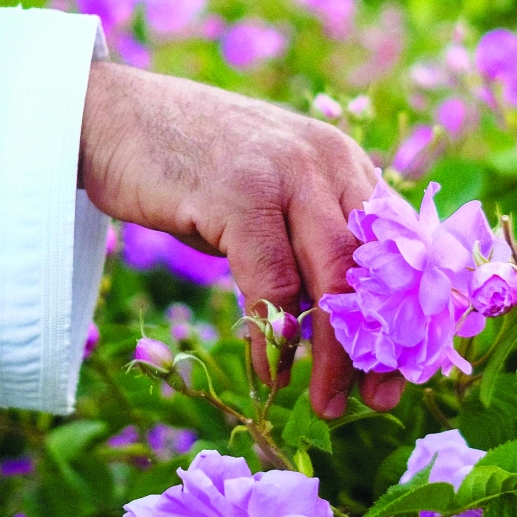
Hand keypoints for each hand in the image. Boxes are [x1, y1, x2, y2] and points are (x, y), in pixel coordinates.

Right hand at [79, 61, 403, 417]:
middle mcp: (324, 160)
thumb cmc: (187, 164)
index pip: (398, 241)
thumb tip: (338, 320)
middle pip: (373, 265)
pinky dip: (273, 337)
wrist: (108, 114)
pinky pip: (271, 284)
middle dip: (381, 342)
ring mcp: (283, 172)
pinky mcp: (237, 194)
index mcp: (340, 160)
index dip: (408, 310)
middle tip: (381, 398)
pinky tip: (270, 372)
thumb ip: (303, 235)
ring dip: (335, 352)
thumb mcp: (265, 191)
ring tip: (330, 402)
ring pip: (332, 277)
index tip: (406, 368)